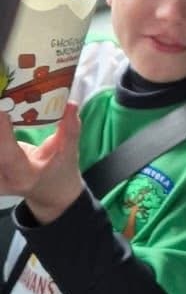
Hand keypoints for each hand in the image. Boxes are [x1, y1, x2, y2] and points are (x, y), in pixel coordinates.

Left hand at [0, 104, 84, 221]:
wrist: (50, 193)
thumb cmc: (61, 171)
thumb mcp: (70, 153)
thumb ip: (70, 130)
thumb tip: (71, 104)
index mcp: (25, 176)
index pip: (10, 156)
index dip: (3, 133)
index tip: (3, 111)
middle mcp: (3, 179)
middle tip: (3, 100)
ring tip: (3, 105)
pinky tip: (2, 120)